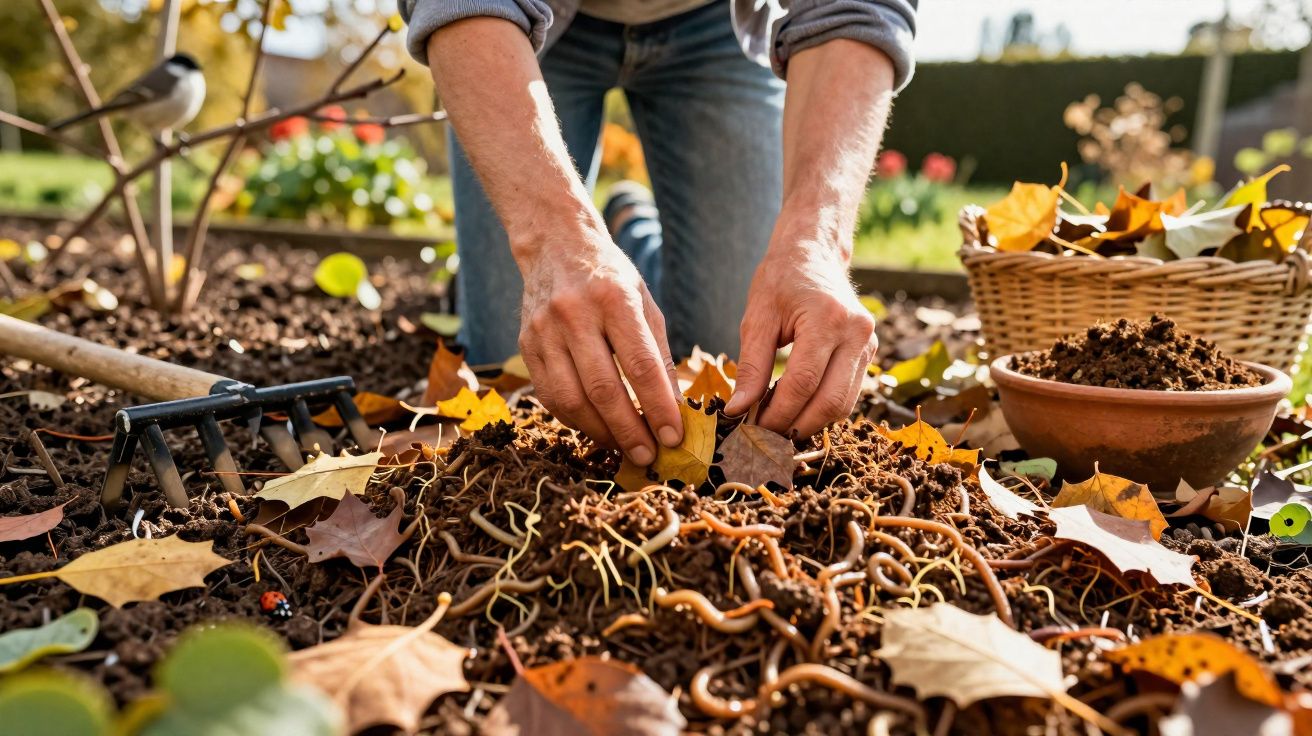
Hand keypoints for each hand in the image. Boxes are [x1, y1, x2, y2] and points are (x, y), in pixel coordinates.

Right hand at [517, 227, 683, 463]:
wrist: (556, 246)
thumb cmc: (610, 278)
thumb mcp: (644, 304)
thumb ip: (658, 354)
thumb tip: (672, 408)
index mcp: (615, 300)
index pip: (641, 366)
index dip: (658, 408)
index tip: (673, 437)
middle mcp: (575, 314)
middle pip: (603, 389)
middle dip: (629, 431)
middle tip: (648, 456)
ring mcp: (545, 330)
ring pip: (571, 399)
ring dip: (600, 432)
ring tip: (624, 447)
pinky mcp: (526, 345)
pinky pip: (550, 395)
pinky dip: (575, 419)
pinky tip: (596, 428)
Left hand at [725, 231, 876, 436]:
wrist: (814, 253)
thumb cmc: (781, 280)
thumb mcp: (758, 319)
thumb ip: (751, 367)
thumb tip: (738, 410)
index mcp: (828, 320)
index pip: (803, 383)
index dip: (776, 413)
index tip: (750, 428)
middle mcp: (857, 334)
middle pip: (830, 401)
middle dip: (795, 426)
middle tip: (764, 437)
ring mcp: (869, 344)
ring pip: (844, 404)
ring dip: (810, 422)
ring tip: (776, 425)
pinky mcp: (869, 352)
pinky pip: (848, 393)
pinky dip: (821, 408)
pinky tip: (794, 409)